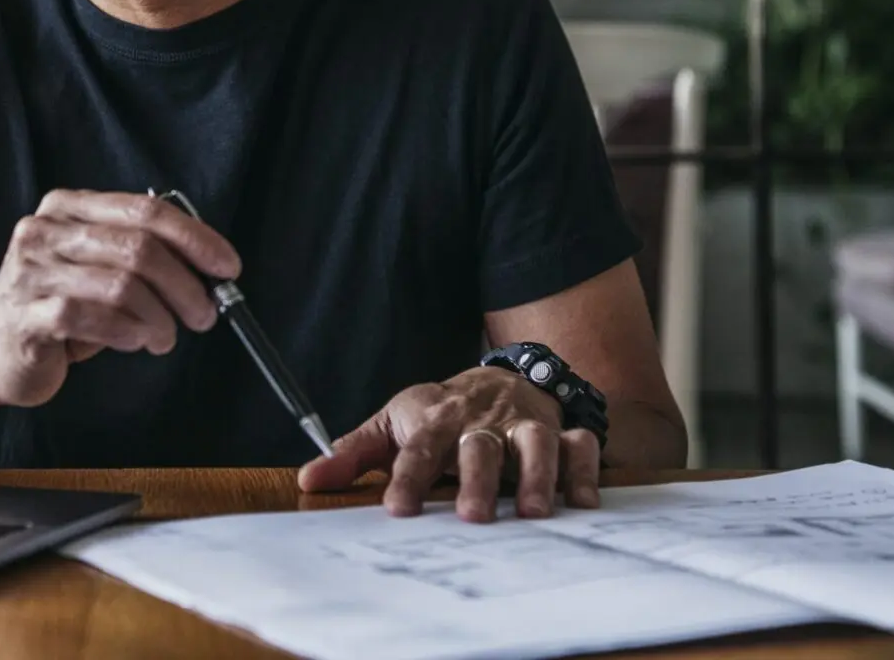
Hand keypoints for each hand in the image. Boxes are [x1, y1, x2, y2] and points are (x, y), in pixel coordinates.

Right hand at [0, 189, 241, 408]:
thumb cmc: (57, 306)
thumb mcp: (96, 267)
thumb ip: (140, 255)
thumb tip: (209, 268)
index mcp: (68, 208)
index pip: (144, 210)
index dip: (194, 238)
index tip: (227, 267)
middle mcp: (45, 231)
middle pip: (138, 247)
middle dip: (185, 285)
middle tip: (205, 314)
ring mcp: (31, 272)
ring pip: (121, 286)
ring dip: (159, 318)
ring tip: (165, 336)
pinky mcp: (26, 315)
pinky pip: (92, 319)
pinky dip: (127, 332)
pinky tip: (136, 342)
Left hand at [296, 366, 600, 521]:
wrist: (497, 377)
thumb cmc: (439, 412)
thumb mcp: (392, 423)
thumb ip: (353, 454)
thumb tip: (309, 480)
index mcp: (435, 419)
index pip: (418, 449)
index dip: (407, 478)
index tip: (398, 510)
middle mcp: (481, 421)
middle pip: (479, 446)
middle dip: (477, 480)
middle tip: (472, 517)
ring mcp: (523, 425)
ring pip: (534, 443)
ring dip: (536, 475)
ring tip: (533, 513)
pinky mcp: (560, 431)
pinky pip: (579, 446)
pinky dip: (584, 471)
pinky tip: (583, 503)